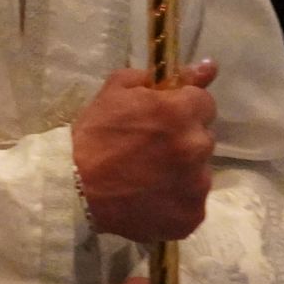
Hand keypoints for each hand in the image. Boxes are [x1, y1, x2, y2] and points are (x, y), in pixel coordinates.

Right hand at [72, 61, 218, 242]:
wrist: (75, 188)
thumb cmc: (95, 134)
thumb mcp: (118, 90)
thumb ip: (166, 76)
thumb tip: (208, 67)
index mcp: (180, 112)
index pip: (204, 103)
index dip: (183, 108)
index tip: (163, 118)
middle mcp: (195, 147)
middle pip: (202, 137)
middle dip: (183, 138)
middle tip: (151, 147)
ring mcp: (196, 185)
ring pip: (199, 171)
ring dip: (182, 170)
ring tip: (149, 176)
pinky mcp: (191, 216)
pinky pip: (193, 202)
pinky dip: (177, 199)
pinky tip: (153, 197)